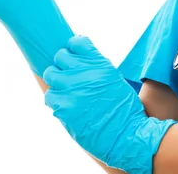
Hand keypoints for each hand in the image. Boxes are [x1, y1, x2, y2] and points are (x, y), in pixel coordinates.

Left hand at [43, 36, 175, 172]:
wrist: (128, 136)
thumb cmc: (124, 110)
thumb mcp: (114, 79)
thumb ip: (96, 68)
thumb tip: (78, 61)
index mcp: (100, 64)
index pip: (77, 42)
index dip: (73, 49)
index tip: (73, 56)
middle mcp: (85, 72)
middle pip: (59, 55)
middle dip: (62, 65)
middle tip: (68, 78)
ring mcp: (72, 89)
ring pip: (50, 74)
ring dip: (57, 83)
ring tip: (66, 93)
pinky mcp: (64, 107)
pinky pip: (49, 96)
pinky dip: (56, 102)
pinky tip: (67, 108)